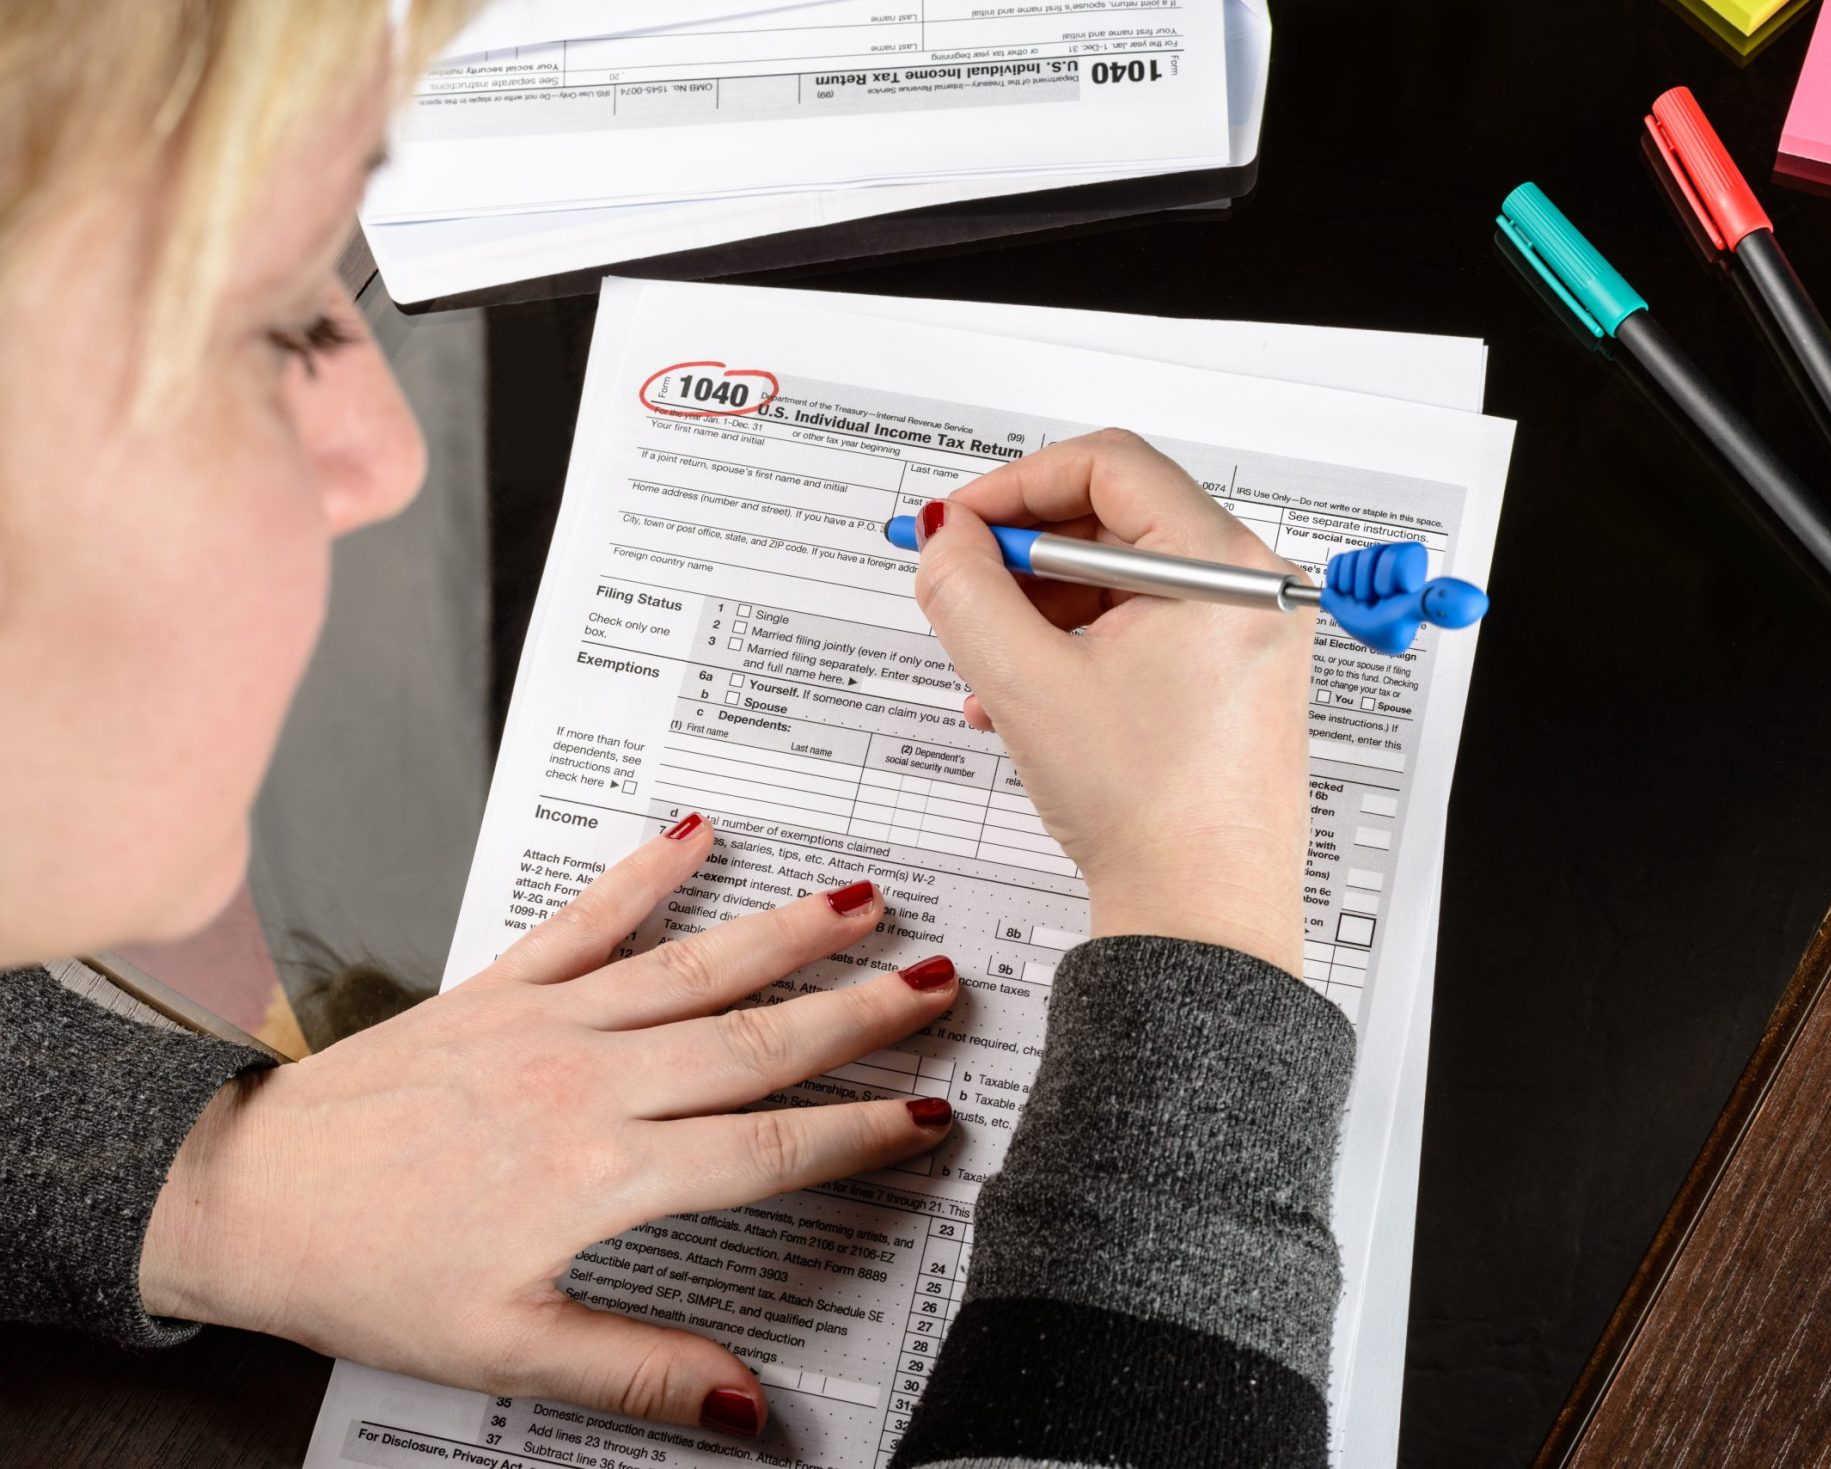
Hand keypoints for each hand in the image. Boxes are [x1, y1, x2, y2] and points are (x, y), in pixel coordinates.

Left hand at [138, 817, 957, 1439]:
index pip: (764, 1151)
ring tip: (863, 902)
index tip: (925, 1119)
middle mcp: (588, 1084)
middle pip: (754, 1044)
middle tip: (939, 984)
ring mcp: (547, 1023)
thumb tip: (742, 1408)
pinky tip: (692, 833)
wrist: (246, 1195)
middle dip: (860, 1014)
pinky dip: (642, 875)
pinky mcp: (499, 987)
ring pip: (693, 970)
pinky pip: (584, 918)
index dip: (856, 1135)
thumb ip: (636, 1372)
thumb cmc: (365, 1275)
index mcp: (598, 1177)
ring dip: (786, 933)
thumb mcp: (503, 1352)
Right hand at [911, 429, 1314, 973]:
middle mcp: (1253, 588)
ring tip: (990, 670)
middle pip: (1116, 519)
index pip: (1107, 463)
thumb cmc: (1151, 814)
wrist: (1200, 919)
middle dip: (1025, 558)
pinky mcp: (1235, 680)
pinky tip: (1027, 699)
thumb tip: (948, 536)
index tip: (961, 525)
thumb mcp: (1026, 683)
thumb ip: (966, 589)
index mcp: (1223, 567)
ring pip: (1122, 581)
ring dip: (1042, 611)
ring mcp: (1249, 636)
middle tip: (965, 587)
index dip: (1015, 485)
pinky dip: (1079, 648)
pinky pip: (1145, 629)